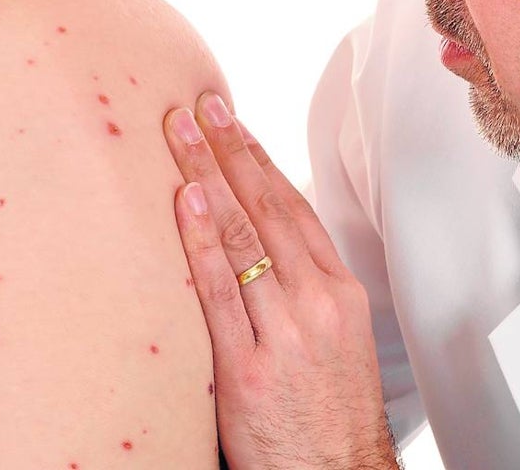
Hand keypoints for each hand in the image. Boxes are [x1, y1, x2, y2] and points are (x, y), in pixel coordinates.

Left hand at [164, 93, 398, 469]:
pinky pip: (219, 290)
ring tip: (181, 133)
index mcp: (339, 294)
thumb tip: (263, 247)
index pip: (295, 209)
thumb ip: (303, 291)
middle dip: (231, 150)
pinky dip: (202, 239)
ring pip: (243, 235)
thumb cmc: (331, 414)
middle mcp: (316, 304)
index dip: (261, 161)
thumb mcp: (336, 342)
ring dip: (208, 176)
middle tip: (201, 105)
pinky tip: (186, 200)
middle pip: (268, 208)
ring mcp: (284, 333)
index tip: (234, 123)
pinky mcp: (247, 368)